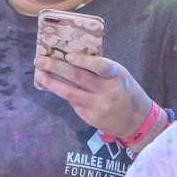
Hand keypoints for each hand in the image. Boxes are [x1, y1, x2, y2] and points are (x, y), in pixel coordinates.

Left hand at [35, 50, 154, 140]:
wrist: (136, 121)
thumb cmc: (126, 91)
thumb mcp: (120, 75)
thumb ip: (100, 69)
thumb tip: (72, 57)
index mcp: (117, 76)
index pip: (101, 66)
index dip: (84, 61)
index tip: (68, 56)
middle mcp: (106, 91)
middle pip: (78, 78)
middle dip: (57, 68)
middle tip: (40, 60)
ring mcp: (97, 106)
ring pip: (70, 93)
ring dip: (52, 83)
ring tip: (39, 75)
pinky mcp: (90, 117)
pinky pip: (73, 102)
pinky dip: (62, 93)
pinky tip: (51, 86)